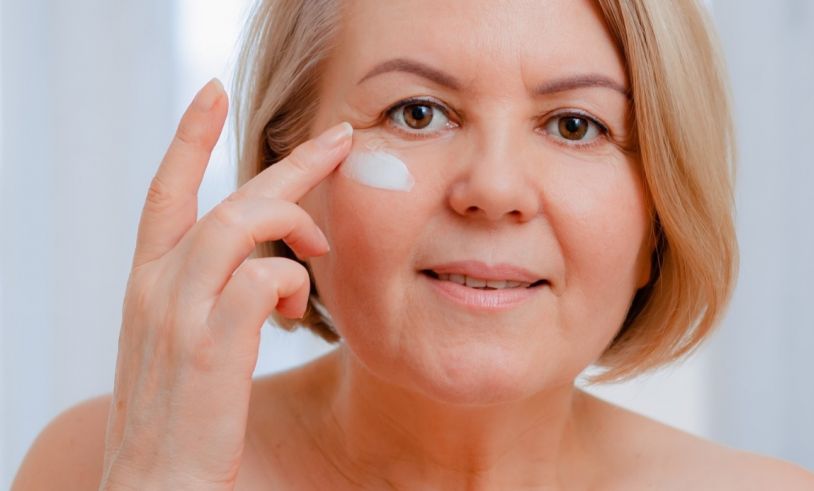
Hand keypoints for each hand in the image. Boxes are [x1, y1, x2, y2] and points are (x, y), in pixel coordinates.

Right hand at [98, 79, 351, 489]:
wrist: (154, 486)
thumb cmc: (182, 418)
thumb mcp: (183, 345)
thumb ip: (214, 298)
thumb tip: (273, 271)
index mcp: (149, 283)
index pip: (165, 193)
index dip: (188, 139)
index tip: (210, 92)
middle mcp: (156, 285)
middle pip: (229, 197)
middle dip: (292, 164)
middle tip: (340, 138)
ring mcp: (179, 312)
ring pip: (242, 221)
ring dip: (295, 226)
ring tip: (321, 248)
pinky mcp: (208, 344)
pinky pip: (263, 278)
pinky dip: (292, 284)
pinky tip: (298, 312)